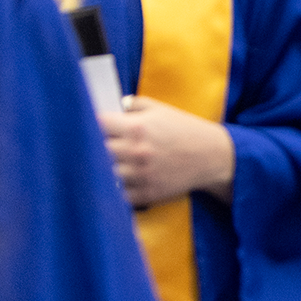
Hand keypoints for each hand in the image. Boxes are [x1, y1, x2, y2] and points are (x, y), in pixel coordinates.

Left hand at [100, 95, 235, 206]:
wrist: (214, 156)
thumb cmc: (187, 130)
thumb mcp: (163, 110)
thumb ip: (135, 104)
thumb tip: (115, 105)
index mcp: (136, 127)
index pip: (95, 124)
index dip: (88, 123)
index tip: (86, 125)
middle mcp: (134, 151)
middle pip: (95, 150)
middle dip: (93, 146)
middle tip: (92, 146)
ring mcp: (139, 174)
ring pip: (103, 174)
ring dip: (102, 169)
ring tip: (103, 164)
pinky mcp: (146, 193)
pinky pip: (118, 195)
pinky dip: (115, 190)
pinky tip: (117, 182)